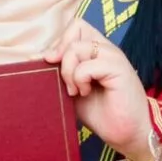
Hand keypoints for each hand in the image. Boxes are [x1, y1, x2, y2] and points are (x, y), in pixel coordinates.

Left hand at [40, 19, 151, 160]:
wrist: (126, 133)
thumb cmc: (102, 113)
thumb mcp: (73, 88)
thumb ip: (60, 72)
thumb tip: (35, 58)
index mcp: (96, 51)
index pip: (75, 27)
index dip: (59, 43)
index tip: (54, 65)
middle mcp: (105, 50)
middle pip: (75, 28)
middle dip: (61, 54)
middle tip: (65, 80)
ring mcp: (113, 57)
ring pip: (76, 47)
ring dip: (68, 71)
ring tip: (76, 90)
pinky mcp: (119, 69)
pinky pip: (86, 66)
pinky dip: (80, 80)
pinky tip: (86, 93)